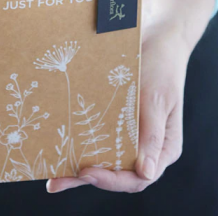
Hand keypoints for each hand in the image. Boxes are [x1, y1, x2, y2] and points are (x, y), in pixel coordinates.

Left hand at [47, 0, 213, 193]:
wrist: (157, 36)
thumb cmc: (161, 66)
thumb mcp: (157, 99)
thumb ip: (153, 135)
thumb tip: (146, 173)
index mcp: (164, 147)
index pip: (138, 178)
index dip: (112, 180)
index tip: (87, 172)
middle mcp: (147, 146)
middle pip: (118, 173)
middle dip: (87, 179)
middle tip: (56, 181)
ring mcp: (132, 134)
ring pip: (106, 159)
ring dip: (79, 168)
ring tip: (52, 175)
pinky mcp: (118, 120)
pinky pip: (100, 138)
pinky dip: (82, 145)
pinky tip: (61, 149)